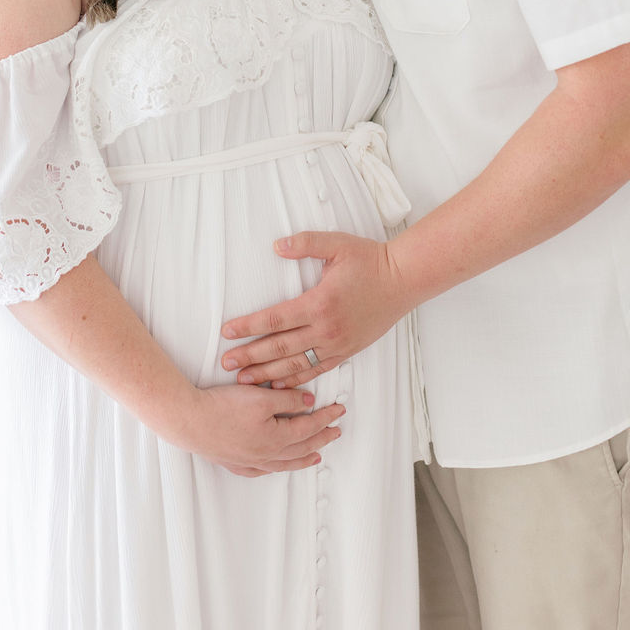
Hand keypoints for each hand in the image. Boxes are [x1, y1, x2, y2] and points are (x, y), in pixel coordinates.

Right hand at [180, 382, 344, 476]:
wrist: (189, 421)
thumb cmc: (222, 407)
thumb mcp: (260, 396)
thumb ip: (287, 399)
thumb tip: (308, 402)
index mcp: (276, 438)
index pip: (309, 427)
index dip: (326, 418)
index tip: (339, 410)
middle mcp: (266, 454)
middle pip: (301, 448)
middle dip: (322, 438)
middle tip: (336, 432)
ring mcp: (250, 461)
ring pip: (285, 463)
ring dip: (304, 457)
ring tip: (317, 456)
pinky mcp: (234, 462)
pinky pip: (263, 470)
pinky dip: (276, 467)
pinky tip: (277, 466)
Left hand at [220, 231, 412, 389]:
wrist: (403, 280)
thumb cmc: (370, 260)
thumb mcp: (337, 244)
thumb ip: (305, 243)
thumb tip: (277, 246)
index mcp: (319, 303)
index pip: (274, 319)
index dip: (248, 327)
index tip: (227, 332)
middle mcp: (326, 329)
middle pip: (279, 348)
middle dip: (250, 357)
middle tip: (226, 364)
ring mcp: (337, 344)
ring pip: (295, 365)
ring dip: (268, 374)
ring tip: (245, 380)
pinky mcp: (346, 351)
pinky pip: (316, 370)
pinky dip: (295, 380)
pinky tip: (280, 385)